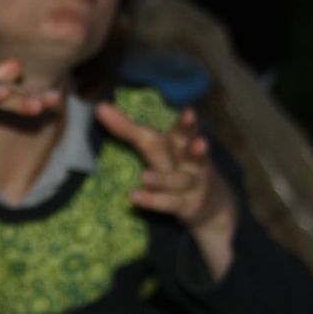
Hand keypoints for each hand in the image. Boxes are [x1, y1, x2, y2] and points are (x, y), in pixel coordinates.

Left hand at [96, 102, 237, 278]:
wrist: (212, 206)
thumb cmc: (175, 165)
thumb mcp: (156, 146)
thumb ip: (128, 128)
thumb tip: (100, 107)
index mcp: (183, 144)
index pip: (184, 132)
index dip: (186, 123)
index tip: (189, 112)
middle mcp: (191, 162)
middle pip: (192, 150)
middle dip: (192, 141)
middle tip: (190, 130)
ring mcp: (191, 186)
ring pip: (177, 181)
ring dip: (162, 179)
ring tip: (144, 177)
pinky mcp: (186, 206)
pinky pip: (168, 203)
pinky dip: (152, 201)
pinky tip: (134, 197)